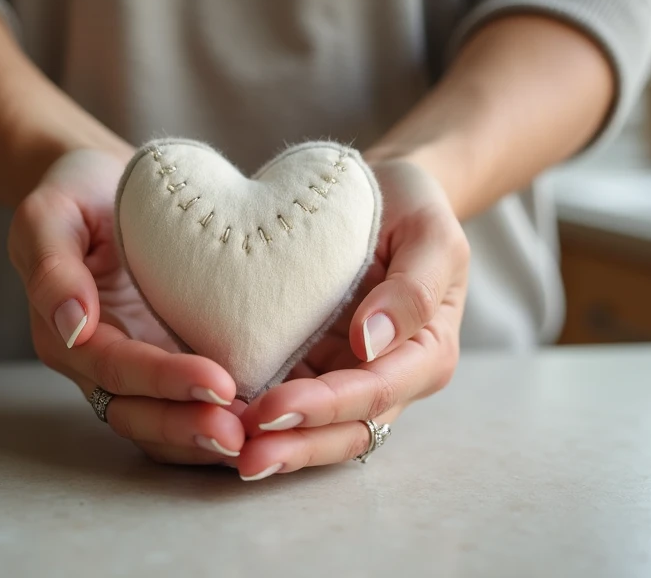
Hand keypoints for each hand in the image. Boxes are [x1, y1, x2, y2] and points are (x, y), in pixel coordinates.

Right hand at [8, 149, 244, 464]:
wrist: (103, 184)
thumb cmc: (75, 193)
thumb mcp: (49, 215)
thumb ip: (52, 267)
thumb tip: (71, 324)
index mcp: (67, 334)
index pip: (116, 368)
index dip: (164, 381)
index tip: (217, 383)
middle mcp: (100, 364)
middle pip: (138, 413)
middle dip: (187, 426)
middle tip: (239, 434)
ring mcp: (137, 368)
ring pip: (163, 425)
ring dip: (205, 437)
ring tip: (257, 440)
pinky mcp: (170, 362)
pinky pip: (189, 409)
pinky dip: (219, 424)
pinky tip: (262, 426)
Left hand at [237, 158, 467, 479]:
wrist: (385, 194)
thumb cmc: (412, 209)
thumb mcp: (431, 235)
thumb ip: (412, 290)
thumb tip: (368, 343)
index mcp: (426, 352)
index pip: (376, 393)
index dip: (326, 407)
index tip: (274, 410)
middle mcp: (390, 377)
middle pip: (347, 429)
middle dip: (297, 447)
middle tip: (245, 455)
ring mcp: (348, 376)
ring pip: (318, 431)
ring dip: (277, 446)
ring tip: (227, 452)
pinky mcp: (314, 366)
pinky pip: (290, 405)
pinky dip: (261, 421)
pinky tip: (220, 423)